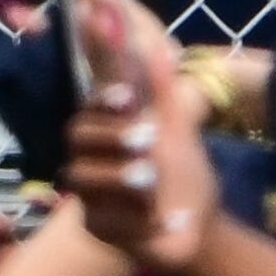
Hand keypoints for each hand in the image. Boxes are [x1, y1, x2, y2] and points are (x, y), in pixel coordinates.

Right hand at [66, 26, 216, 275]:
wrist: (198, 224)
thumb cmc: (183, 172)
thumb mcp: (179, 130)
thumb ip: (165, 92)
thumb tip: (158, 46)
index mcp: (110, 132)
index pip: (90, 106)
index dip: (103, 99)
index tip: (128, 97)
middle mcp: (92, 159)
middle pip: (76, 136)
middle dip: (111, 135)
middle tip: (147, 138)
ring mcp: (89, 195)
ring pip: (82, 177)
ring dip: (118, 176)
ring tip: (151, 180)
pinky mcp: (96, 229)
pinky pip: (102, 219)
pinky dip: (135, 218)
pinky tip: (161, 220)